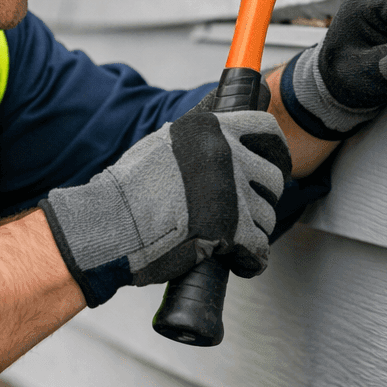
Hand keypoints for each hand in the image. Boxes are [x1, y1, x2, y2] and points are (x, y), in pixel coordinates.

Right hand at [40, 110, 291, 306]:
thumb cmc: (128, 191)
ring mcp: (230, 190)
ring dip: (254, 230)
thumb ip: (198, 139)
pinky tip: (239, 262)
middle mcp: (224, 154)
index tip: (274, 164)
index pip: (267, 129)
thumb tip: (222, 123)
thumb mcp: (163, 144)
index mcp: (209, 129)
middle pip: (272, 177)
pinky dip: (252, 260)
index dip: (275, 150)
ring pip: (267, 215)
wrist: (110, 224)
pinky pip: (259, 248)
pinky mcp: (231, 228)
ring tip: (230, 239)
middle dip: (261, 198)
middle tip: (243, 212)